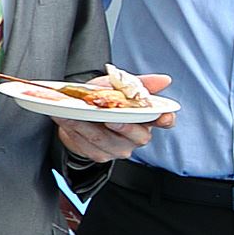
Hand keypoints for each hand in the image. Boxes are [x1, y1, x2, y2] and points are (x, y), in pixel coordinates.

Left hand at [55, 72, 173, 162]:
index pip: (164, 121)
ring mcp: (120, 148)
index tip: (164, 116)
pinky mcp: (101, 155)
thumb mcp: (120, 87)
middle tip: (109, 118)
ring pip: (107, 140)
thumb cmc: (105, 102)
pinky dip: (75, 131)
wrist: (81, 116)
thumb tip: (164, 79)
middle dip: (122, 126)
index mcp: (146, 120)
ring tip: (75, 113)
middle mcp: (137, 137)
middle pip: (137, 135)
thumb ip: (139, 84)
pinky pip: (88, 145)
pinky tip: (67, 120)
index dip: (166, 119)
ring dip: (88, 126)